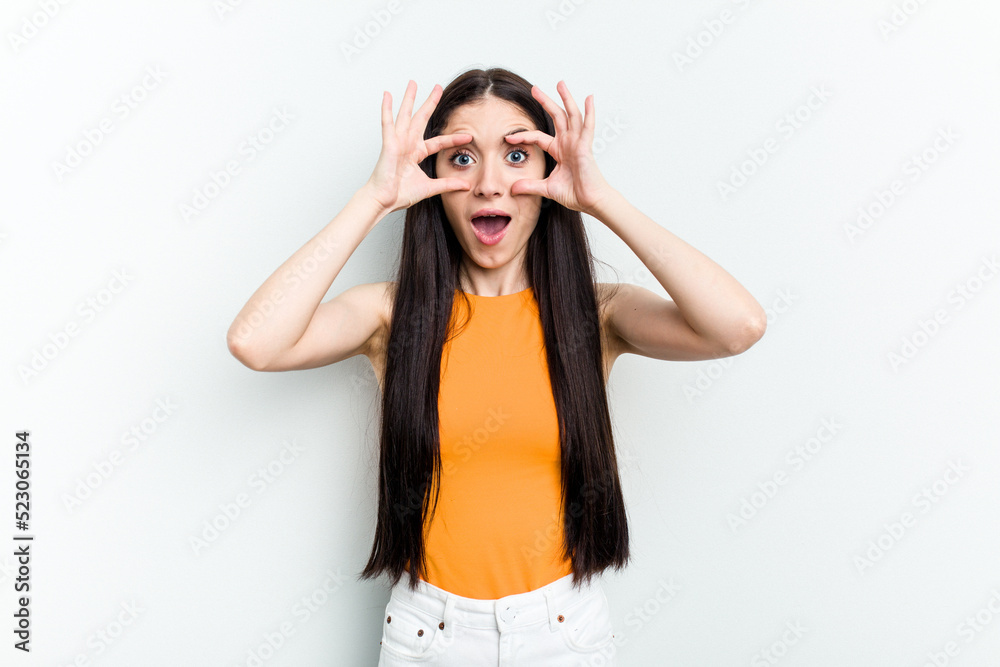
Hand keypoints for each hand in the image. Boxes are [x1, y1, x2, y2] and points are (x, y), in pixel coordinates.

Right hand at [365, 80, 471, 213]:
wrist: (384, 201)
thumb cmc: (400, 194)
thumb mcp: (430, 188)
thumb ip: (447, 184)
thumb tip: (466, 185)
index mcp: (416, 154)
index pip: (438, 142)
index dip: (453, 138)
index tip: (468, 136)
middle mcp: (407, 145)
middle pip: (421, 119)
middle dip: (430, 103)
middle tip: (438, 87)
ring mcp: (397, 142)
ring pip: (405, 115)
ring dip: (409, 99)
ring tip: (413, 83)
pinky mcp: (389, 144)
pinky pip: (388, 123)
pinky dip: (387, 109)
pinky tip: (388, 95)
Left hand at [505, 80, 614, 216]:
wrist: (590, 202)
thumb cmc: (575, 194)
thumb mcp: (547, 189)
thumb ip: (530, 186)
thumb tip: (513, 189)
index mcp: (559, 151)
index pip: (538, 137)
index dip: (524, 135)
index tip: (508, 136)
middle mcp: (568, 143)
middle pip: (556, 117)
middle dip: (546, 102)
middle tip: (535, 88)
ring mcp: (578, 143)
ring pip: (571, 115)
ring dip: (566, 98)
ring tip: (560, 83)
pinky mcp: (586, 146)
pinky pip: (588, 126)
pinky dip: (589, 112)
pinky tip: (589, 98)